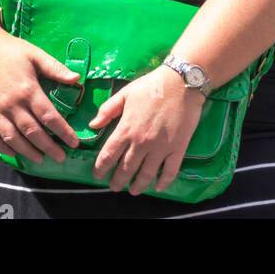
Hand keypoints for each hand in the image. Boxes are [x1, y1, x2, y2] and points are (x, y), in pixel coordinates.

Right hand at [0, 28, 80, 162]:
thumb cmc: (11, 51)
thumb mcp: (36, 54)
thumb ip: (55, 68)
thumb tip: (77, 79)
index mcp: (27, 89)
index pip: (49, 116)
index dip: (63, 132)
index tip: (74, 143)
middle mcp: (11, 104)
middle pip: (32, 132)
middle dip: (48, 147)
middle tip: (61, 158)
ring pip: (13, 138)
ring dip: (27, 152)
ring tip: (40, 159)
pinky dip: (2, 148)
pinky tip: (13, 153)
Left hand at [89, 66, 204, 194]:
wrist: (181, 82)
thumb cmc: (151, 86)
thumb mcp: (125, 93)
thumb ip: (107, 110)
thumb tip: (93, 125)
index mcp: (127, 128)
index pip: (109, 155)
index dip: (101, 168)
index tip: (97, 175)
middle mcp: (142, 142)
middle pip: (126, 169)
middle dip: (118, 181)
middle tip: (114, 187)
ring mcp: (161, 147)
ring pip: (146, 174)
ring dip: (138, 186)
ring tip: (133, 191)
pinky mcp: (178, 148)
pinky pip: (170, 171)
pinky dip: (163, 182)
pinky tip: (158, 187)